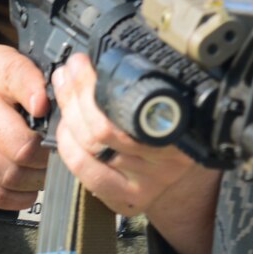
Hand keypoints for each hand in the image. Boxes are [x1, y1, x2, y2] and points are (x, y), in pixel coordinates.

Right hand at [0, 44, 51, 207]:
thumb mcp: (3, 70)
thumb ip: (36, 79)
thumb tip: (72, 103)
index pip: (17, 75)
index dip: (37, 93)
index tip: (47, 109)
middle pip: (22, 144)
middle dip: (47, 157)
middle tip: (57, 158)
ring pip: (9, 173)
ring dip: (35, 181)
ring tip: (43, 175)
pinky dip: (15, 198)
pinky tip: (25, 191)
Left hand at [52, 54, 221, 253]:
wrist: (189, 170)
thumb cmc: (176, 125)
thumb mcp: (174, 99)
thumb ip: (148, 83)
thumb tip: (106, 54)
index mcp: (183, 129)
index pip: (128, 108)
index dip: (94, 85)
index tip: (83, 64)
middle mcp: (169, 161)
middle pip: (102, 128)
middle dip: (75, 94)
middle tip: (68, 72)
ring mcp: (147, 183)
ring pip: (91, 147)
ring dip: (68, 114)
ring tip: (64, 90)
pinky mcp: (127, 199)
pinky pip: (86, 173)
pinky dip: (68, 146)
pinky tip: (65, 128)